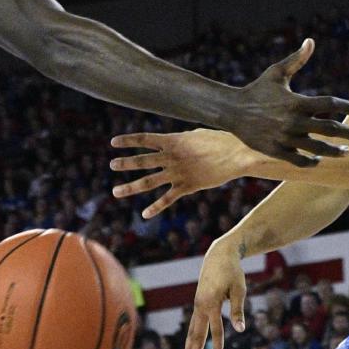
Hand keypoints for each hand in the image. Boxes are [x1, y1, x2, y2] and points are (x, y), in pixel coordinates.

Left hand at [111, 128, 243, 217]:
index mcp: (173, 141)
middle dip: (125, 164)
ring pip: (149, 181)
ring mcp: (178, 173)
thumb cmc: (221, 141)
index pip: (145, 139)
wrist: (237, 155)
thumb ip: (182, 140)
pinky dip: (155, 207)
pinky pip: (167, 199)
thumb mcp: (197, 135)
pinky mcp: (188, 187)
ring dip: (130, 187)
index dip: (128, 140)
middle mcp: (171, 157)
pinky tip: (144, 214)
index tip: (113, 142)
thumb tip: (175, 142)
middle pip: (142, 161)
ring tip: (116, 191)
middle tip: (112, 165)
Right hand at [180, 237, 246, 348]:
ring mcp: (197, 305)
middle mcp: (200, 306)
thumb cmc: (233, 271)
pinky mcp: (198, 303)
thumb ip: (238, 309)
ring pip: (191, 331)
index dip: (217, 348)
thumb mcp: (239, 289)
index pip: (215, 332)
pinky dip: (191, 337)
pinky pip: (194, 324)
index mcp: (211, 303)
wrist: (219, 255)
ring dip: (188, 348)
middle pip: (196, 335)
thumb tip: (239, 329)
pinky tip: (190, 347)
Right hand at [231, 39, 348, 163]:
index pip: (330, 103)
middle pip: (329, 128)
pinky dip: (311, 161)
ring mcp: (285, 138)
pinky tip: (319, 159)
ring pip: (317, 148)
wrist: (232, 110)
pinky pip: (299, 160)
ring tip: (346, 151)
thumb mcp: (276, 73)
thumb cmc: (257, 90)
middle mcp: (294, 121)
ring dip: (334, 151)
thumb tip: (311, 41)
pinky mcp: (276, 150)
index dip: (347, 106)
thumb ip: (296, 59)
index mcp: (297, 101)